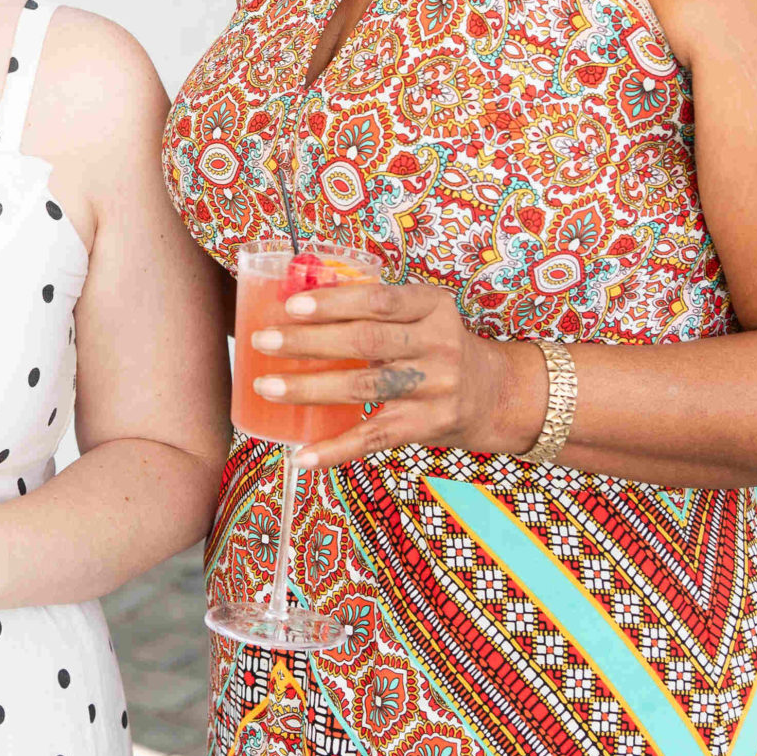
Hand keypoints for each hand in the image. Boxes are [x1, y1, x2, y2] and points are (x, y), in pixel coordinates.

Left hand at [252, 279, 533, 469]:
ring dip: (308, 388)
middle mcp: (439, 345)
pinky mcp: (429, 426)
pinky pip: (374, 438)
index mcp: (433, 306)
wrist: (494, 394)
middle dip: (307, 342)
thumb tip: (293, 305)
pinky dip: (334, 449)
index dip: (334, 303)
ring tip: (266, 386)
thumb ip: (374, 311)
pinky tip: (301, 454)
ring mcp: (436, 388)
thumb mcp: (421, 316)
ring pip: (363, 387)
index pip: (379, 300)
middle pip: (364, 342)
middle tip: (261, 341)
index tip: (291, 305)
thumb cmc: (436, 346)